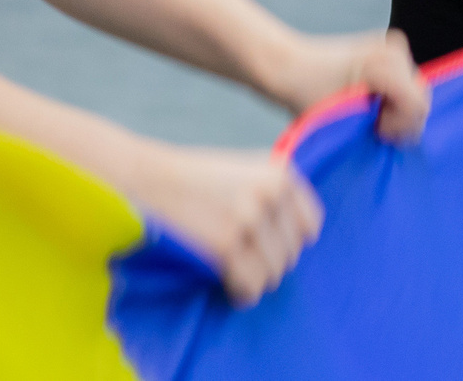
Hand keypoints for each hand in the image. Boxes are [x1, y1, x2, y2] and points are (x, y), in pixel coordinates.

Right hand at [131, 145, 322, 306]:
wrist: (152, 178)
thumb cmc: (198, 178)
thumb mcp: (248, 170)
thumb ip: (277, 193)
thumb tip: (306, 235)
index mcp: (281, 175)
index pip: (311, 226)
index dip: (292, 241)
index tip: (272, 248)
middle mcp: (271, 194)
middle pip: (292, 253)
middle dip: (270, 264)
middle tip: (247, 265)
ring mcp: (250, 218)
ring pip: (273, 272)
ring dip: (257, 281)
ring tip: (239, 277)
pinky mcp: (226, 244)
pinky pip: (251, 285)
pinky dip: (243, 293)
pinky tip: (231, 289)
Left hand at [275, 30, 429, 141]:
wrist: (290, 65)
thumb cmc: (306, 92)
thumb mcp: (341, 118)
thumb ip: (375, 128)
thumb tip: (402, 141)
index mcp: (383, 66)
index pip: (418, 106)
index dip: (400, 127)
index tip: (375, 131)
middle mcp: (392, 50)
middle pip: (421, 96)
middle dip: (401, 118)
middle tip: (372, 125)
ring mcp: (392, 46)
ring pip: (415, 89)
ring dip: (397, 108)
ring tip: (369, 114)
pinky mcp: (388, 48)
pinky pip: (405, 80)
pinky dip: (393, 96)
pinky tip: (372, 101)